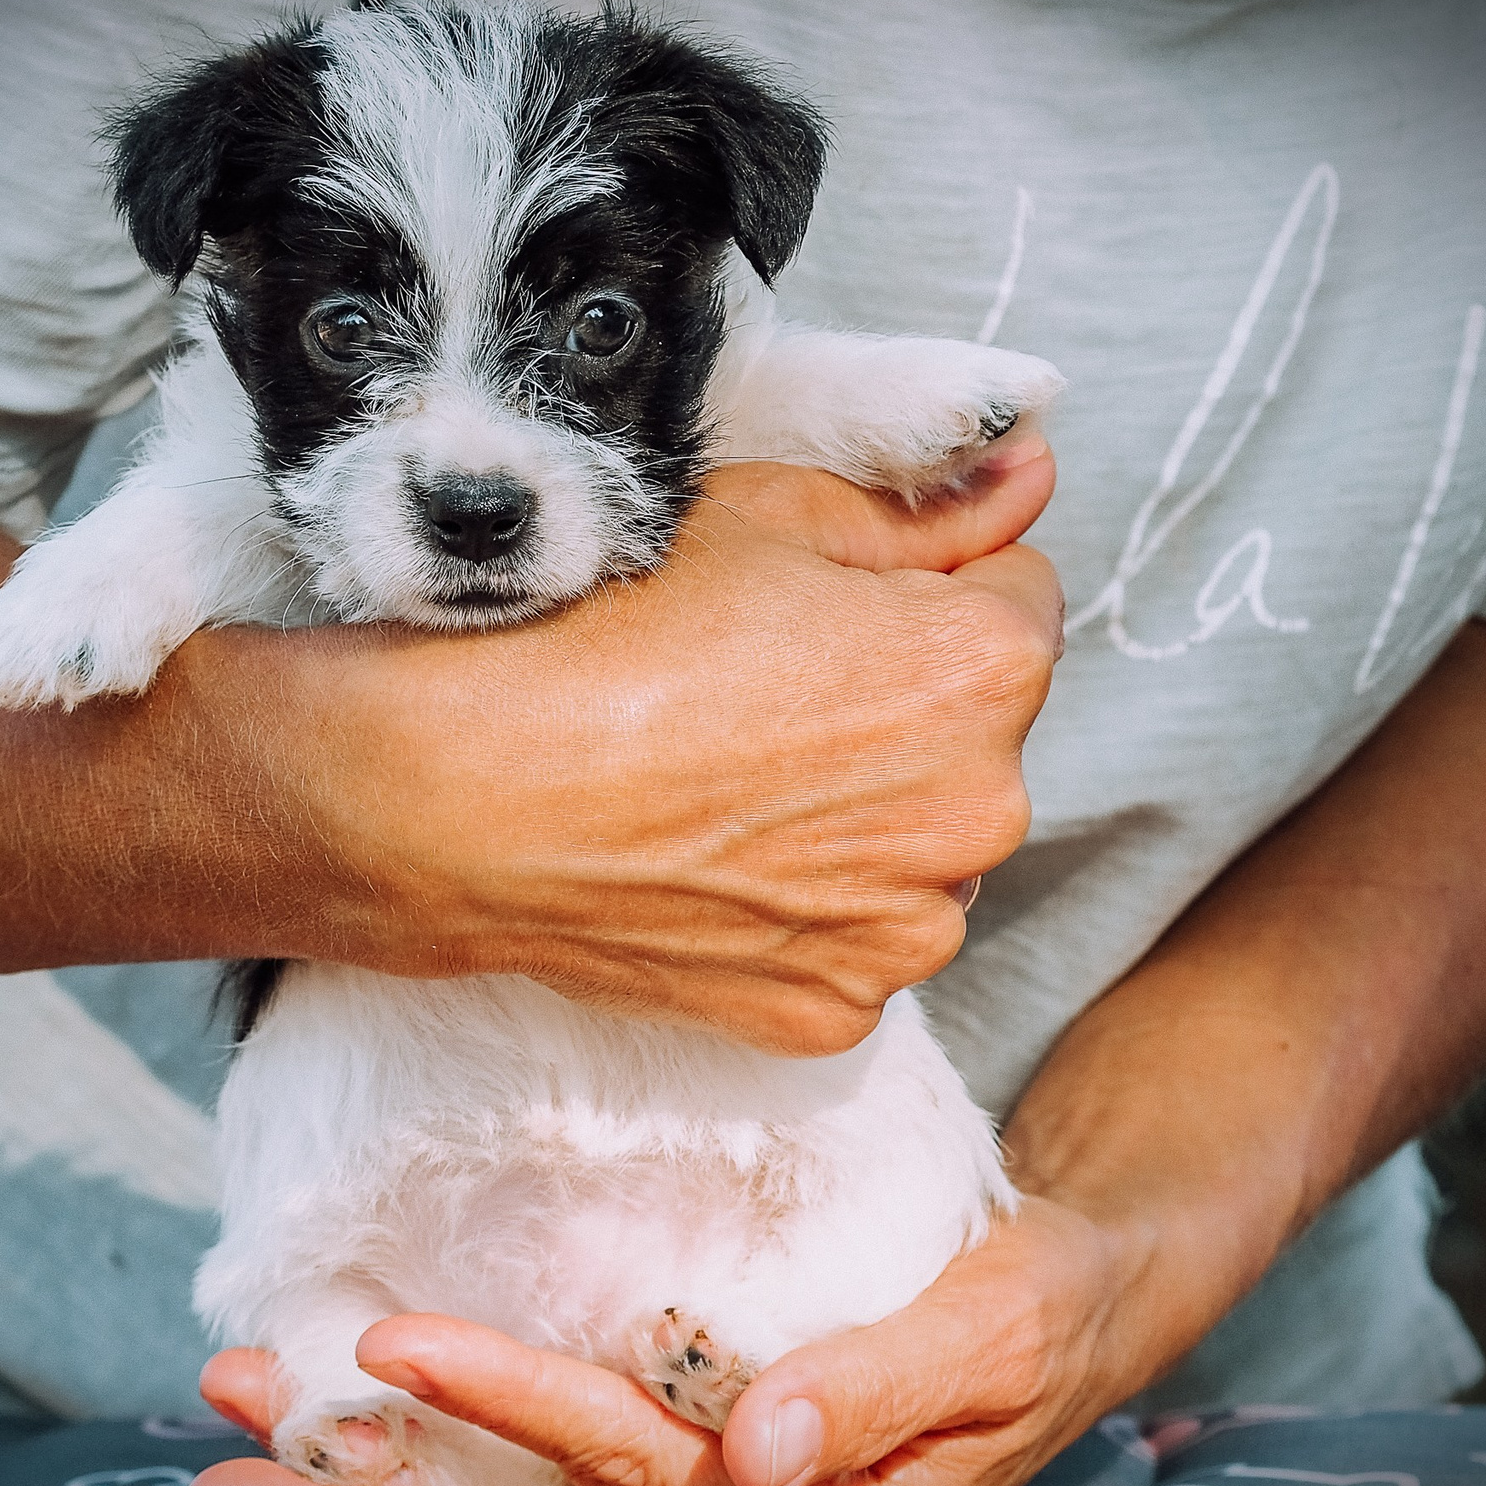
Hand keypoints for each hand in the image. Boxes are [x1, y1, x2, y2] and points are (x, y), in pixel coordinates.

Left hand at [185, 1196, 1153, 1485]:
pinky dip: (417, 1470)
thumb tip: (760, 1445)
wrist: (1058, 1310)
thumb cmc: (1039, 1308)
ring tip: (230, 1423)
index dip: (505, 1413)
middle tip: (220, 1472)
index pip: (628, 1482)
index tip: (392, 1337)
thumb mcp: (995, 1328)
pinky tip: (325, 1416)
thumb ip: (885, 1380)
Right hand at [277, 431, 1062, 1053]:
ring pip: (919, 844)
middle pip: (975, 735)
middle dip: (900, 707)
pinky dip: (803, 907)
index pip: (1018, 601)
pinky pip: (854, 939)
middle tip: (760, 692)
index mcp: (984, 672)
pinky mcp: (835, 1012)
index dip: (919, 591)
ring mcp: (906, 930)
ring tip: (726, 781)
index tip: (824, 606)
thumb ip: (925, 510)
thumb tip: (1030, 474)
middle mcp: (980, 814)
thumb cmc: (598, 639)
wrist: (454, 794)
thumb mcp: (765, 519)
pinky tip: (710, 861)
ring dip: (861, 814)